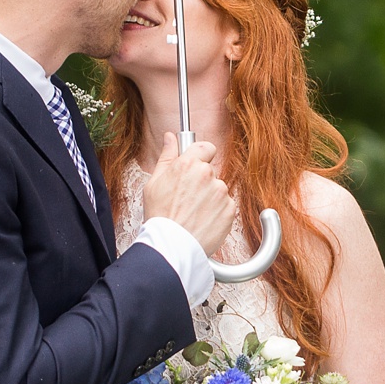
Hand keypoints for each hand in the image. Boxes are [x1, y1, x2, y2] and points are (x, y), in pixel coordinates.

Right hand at [141, 132, 235, 255]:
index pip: (206, 147)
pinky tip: (202, 221)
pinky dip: (216, 213)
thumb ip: (167, 157)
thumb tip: (170, 137)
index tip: (197, 164)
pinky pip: (225, 206)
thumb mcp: (154, 182)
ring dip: (209, 199)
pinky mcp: (230, 209)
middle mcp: (207, 175)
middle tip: (186, 199)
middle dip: (201, 182)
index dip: (202, 156)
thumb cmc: (160, 216)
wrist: (172, 246)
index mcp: (188, 165)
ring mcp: (221, 192)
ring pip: (218, 190)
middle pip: (210, 172)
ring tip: (192, 213)